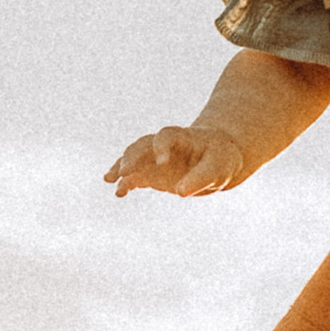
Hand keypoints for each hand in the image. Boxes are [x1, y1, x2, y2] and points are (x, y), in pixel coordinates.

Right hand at [107, 124, 252, 197]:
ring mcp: (155, 158)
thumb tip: (181, 192)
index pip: (166, 136)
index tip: (162, 163)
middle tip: (124, 171)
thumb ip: (201, 178)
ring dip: (120, 167)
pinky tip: (119, 193)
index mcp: (182, 137)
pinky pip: (135, 176)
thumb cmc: (220, 158)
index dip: (161, 147)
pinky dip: (125, 183)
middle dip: (132, 157)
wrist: (216, 160)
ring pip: (133, 158)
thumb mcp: (218, 168)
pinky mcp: (152, 173)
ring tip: (109, 179)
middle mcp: (164, 145)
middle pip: (142, 145)